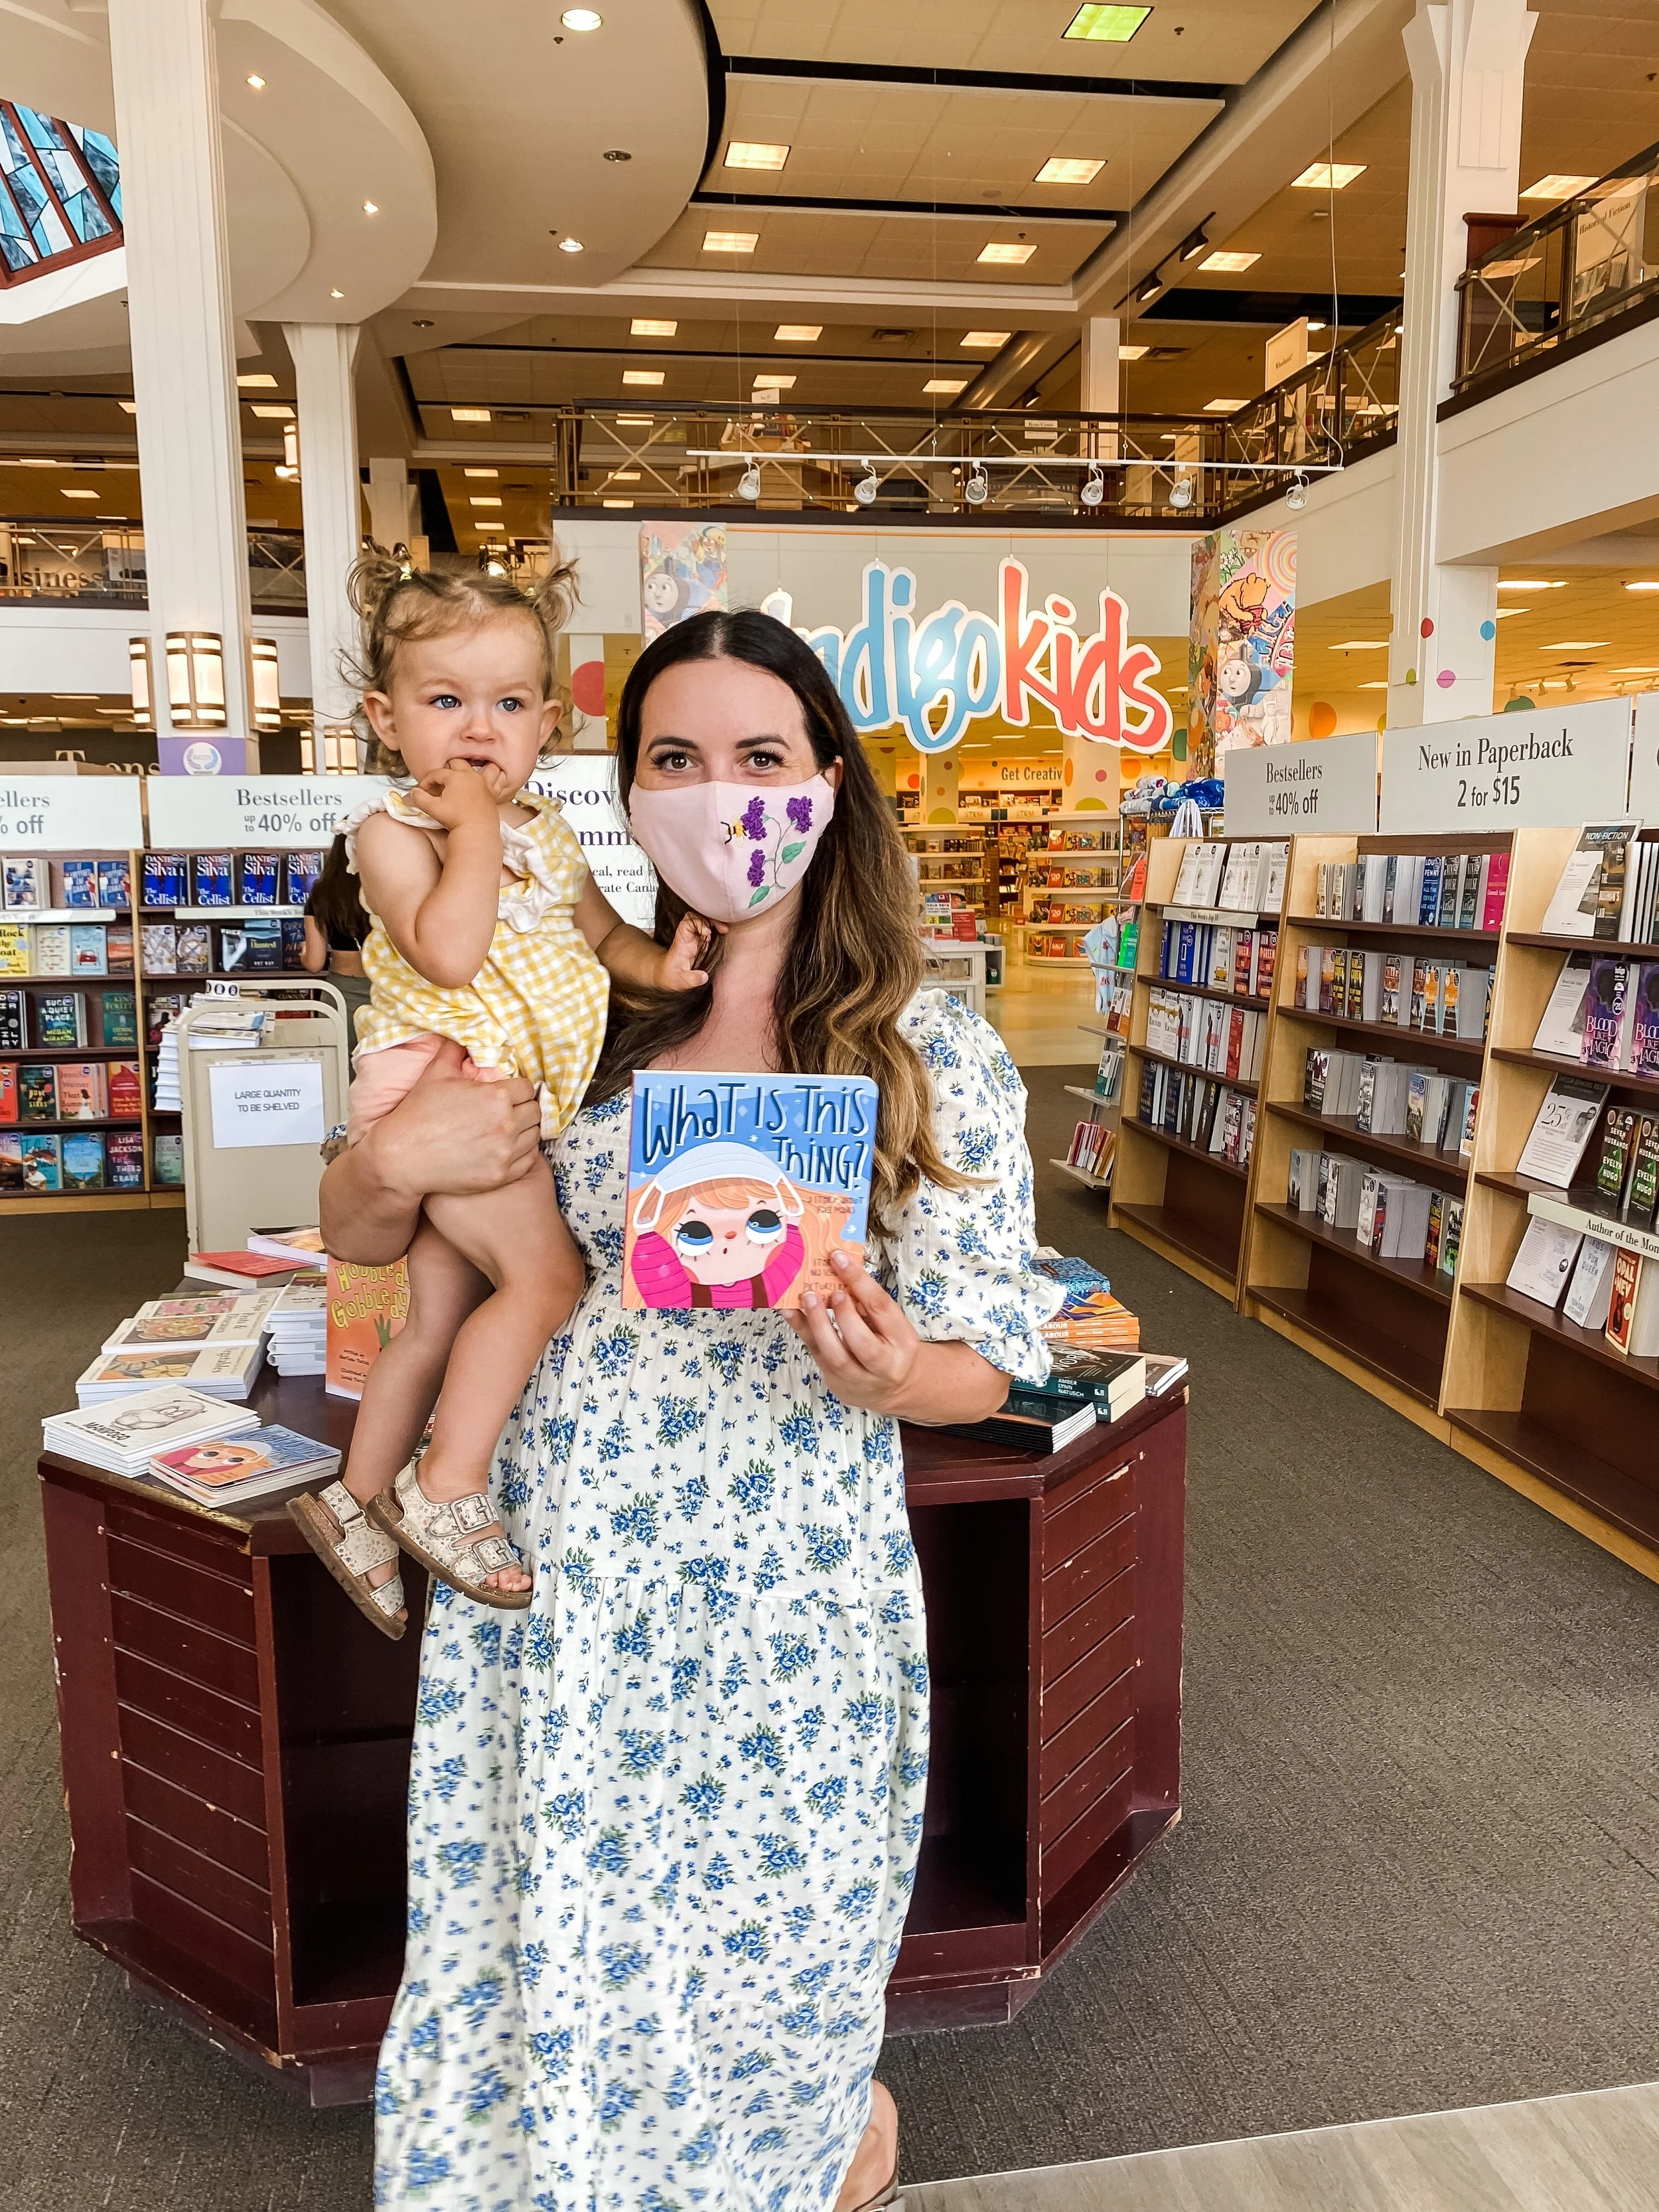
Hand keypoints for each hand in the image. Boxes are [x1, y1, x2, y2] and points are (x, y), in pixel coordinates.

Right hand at [373, 1037, 541, 1200]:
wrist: (401, 1158)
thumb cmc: (417, 1114)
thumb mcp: (435, 1074)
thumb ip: (454, 1050)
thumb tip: (463, 1035)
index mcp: (496, 1097)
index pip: (526, 1087)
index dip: (516, 1088)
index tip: (505, 1094)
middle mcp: (506, 1124)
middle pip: (534, 1111)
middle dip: (522, 1108)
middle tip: (506, 1111)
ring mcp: (505, 1153)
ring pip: (534, 1135)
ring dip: (524, 1130)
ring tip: (505, 1129)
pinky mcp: (501, 1175)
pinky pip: (528, 1160)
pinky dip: (521, 1154)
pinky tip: (505, 1149)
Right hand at [413, 763, 502, 830]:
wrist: (476, 830)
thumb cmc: (455, 819)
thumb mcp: (432, 808)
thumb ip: (420, 798)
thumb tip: (413, 791)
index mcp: (455, 776)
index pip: (437, 773)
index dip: (427, 781)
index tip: (423, 790)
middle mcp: (471, 775)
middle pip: (458, 763)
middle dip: (447, 769)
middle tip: (441, 780)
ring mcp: (484, 783)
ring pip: (484, 767)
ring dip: (478, 766)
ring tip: (472, 771)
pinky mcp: (493, 792)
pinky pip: (498, 780)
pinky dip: (498, 777)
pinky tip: (497, 776)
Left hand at [660, 912, 718, 991]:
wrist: (666, 975)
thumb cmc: (671, 976)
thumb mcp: (680, 981)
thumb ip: (691, 979)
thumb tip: (704, 976)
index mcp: (682, 942)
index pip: (687, 923)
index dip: (698, 923)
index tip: (708, 933)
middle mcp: (688, 937)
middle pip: (697, 917)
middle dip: (710, 919)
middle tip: (722, 928)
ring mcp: (695, 938)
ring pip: (703, 921)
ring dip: (714, 922)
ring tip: (723, 930)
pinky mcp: (701, 942)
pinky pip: (709, 928)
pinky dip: (716, 928)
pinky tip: (722, 933)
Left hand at [787, 1249, 922, 1415]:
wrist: (893, 1387)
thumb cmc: (890, 1344)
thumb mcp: (891, 1324)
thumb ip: (869, 1304)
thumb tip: (840, 1274)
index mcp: (902, 1340)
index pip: (882, 1307)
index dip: (859, 1281)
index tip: (838, 1257)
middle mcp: (883, 1364)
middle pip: (861, 1342)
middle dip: (842, 1313)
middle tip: (829, 1290)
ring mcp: (857, 1377)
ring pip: (835, 1355)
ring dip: (817, 1323)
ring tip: (806, 1297)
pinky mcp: (836, 1382)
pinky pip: (816, 1355)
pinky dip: (801, 1330)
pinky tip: (789, 1311)